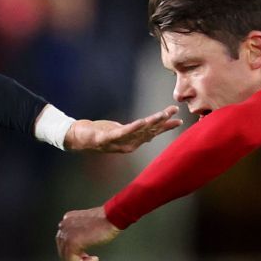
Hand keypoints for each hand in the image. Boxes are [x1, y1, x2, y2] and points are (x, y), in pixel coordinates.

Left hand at [57, 206, 119, 260]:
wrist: (112, 216)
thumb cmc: (107, 221)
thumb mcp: (89, 229)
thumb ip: (82, 238)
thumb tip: (81, 255)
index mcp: (67, 221)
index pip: (65, 244)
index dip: (79, 254)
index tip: (91, 258)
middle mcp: (63, 227)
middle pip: (64, 252)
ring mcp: (65, 235)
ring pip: (68, 259)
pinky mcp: (72, 243)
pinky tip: (94, 259)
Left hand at [63, 106, 181, 153]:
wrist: (80, 138)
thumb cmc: (101, 134)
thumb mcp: (121, 132)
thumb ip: (137, 131)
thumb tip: (152, 129)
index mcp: (134, 143)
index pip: (153, 133)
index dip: (166, 127)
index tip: (179, 120)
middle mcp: (129, 145)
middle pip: (149, 132)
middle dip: (163, 123)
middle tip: (176, 114)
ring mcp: (118, 142)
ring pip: (139, 131)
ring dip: (152, 123)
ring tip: (163, 115)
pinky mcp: (108, 138)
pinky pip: (124, 132)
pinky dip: (134, 127)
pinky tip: (143, 122)